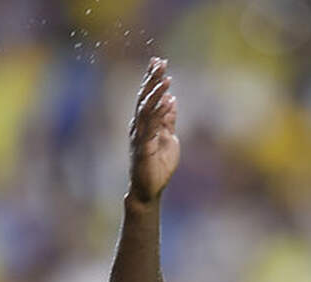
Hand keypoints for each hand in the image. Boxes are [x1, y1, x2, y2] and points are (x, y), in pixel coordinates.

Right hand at [128, 57, 180, 203]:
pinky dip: (158, 113)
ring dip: (156, 93)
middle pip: (144, 98)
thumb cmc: (158, 166)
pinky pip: (150, 127)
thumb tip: (172, 100)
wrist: (149, 190)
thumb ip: (168, 120)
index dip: (152, 79)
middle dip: (152, 79)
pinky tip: (165, 102)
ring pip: (146, 109)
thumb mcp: (168, 138)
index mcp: (144, 123)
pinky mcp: (143, 148)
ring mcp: (139, 136)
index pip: (147, 96)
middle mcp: (138, 126)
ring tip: (165, 79)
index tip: (159, 61)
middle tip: (159, 62)